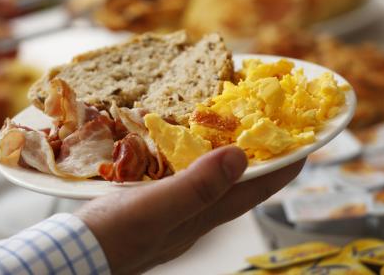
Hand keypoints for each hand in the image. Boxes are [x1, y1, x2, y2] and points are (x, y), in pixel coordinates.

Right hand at [76, 146, 303, 273]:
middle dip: (263, 157)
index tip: (307, 139)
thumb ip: (197, 186)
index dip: (286, 165)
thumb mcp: (154, 209)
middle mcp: (197, 215)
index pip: (258, 188)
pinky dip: (197, 160)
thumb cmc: (112, 236)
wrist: (76, 256)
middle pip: (243, 184)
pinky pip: (188, 178)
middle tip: (273, 126)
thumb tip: (240, 156)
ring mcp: (176, 213)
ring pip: (215, 181)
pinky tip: (185, 149)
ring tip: (235, 129)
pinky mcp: (154, 207)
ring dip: (230, 156)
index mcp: (204, 214)